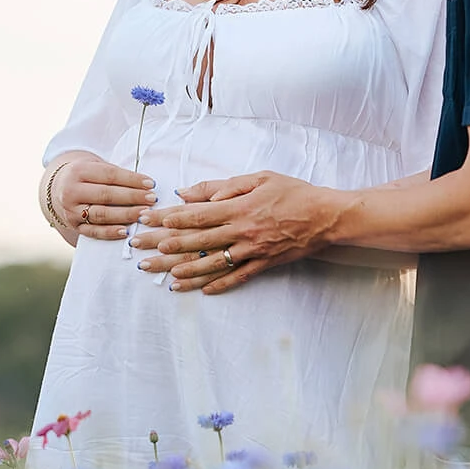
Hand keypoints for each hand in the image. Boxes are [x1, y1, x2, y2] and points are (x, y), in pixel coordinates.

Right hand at [50, 155, 154, 244]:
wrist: (58, 188)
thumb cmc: (87, 176)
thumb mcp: (95, 167)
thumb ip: (115, 174)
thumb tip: (146, 183)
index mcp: (78, 171)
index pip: (109, 175)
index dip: (131, 179)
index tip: (150, 183)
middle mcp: (71, 191)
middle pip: (106, 195)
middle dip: (132, 197)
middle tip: (152, 199)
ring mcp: (71, 211)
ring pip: (101, 214)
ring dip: (125, 215)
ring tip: (144, 214)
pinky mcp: (74, 226)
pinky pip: (94, 231)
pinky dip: (111, 232)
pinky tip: (126, 231)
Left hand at [133, 172, 341, 293]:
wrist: (326, 216)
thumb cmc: (293, 192)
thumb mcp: (258, 178)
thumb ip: (223, 186)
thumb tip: (191, 192)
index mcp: (239, 208)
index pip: (196, 215)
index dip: (170, 219)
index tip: (149, 221)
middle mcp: (242, 232)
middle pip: (197, 241)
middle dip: (166, 246)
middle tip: (142, 251)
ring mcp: (253, 251)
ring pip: (213, 263)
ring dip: (186, 271)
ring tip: (164, 276)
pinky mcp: (264, 263)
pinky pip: (238, 277)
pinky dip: (219, 284)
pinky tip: (201, 290)